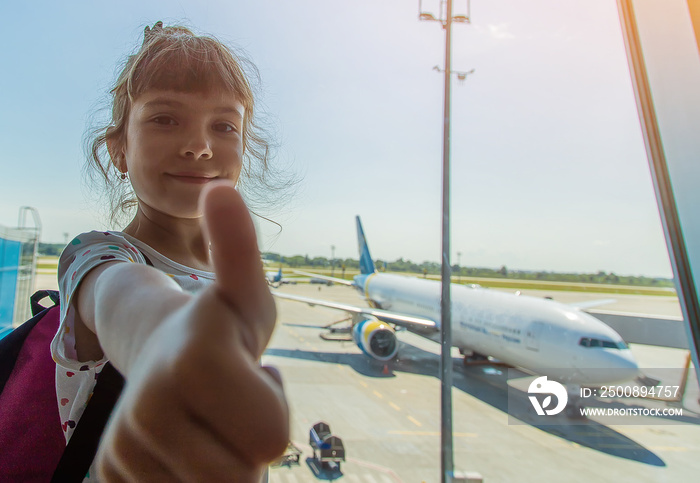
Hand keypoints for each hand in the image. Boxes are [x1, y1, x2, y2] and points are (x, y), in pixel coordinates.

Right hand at [96, 182, 288, 481]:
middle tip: (230, 402)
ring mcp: (127, 448)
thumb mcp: (244, 292)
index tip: (252, 374)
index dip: (272, 407)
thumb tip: (222, 188)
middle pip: (243, 476)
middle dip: (248, 441)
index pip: (272, 437)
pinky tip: (185, 441)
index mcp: (195, 361)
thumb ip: (239, 247)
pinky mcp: (114, 475)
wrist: (156, 352)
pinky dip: (193, 474)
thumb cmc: (218, 324)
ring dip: (223, 459)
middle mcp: (152, 408)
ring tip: (209, 419)